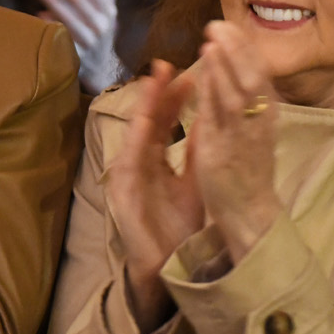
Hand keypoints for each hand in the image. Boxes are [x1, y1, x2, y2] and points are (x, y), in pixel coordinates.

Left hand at [34, 0, 123, 91]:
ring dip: (56, 2)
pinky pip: (64, 39)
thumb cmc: (99, 31)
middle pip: (81, 2)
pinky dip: (53, 27)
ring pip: (72, 19)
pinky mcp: (77, 56)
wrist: (101, 68)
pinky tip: (41, 14)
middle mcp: (101, 27)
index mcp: (109, 13)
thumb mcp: (107, 9)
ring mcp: (89, 42)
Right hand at [105, 60, 200, 330]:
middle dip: (157, 93)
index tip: (190, 73)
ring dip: (142, 107)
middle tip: (169, 65)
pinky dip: (135, 138)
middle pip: (148, 121)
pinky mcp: (121, 191)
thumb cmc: (178, 228)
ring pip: (135, 133)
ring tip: (152, 82)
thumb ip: (198, 152)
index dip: (175, 98)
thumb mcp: (194, 183)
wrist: (166, 268)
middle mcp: (138, 162)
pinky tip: (142, 122)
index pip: (164, 122)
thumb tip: (213, 120)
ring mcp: (127, 175)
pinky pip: (129, 159)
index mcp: (155, 160)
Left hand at [183, 21, 285, 261]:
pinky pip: (220, 117)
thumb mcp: (248, 133)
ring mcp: (242, 138)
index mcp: (264, 118)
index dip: (244, 50)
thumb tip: (230, 74)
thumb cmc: (247, 174)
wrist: (251, 217)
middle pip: (253, 78)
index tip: (230, 27)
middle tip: (219, 24)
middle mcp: (258, 124)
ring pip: (239, 94)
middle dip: (237, 49)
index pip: (258, 75)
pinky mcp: (224, 153)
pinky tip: (203, 73)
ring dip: (226, 64)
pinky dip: (213, 92)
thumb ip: (239, 106)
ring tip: (213, 39)